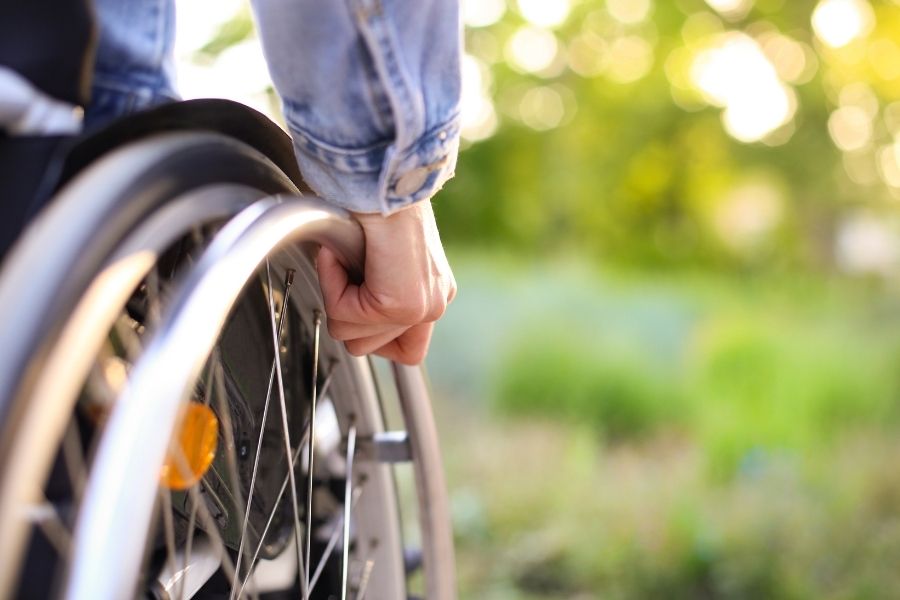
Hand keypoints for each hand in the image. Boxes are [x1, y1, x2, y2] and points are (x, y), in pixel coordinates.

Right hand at [316, 200, 456, 364]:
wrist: (380, 176)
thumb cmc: (373, 201)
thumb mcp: (380, 254)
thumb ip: (374, 289)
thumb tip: (344, 315)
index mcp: (433, 292)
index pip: (406, 351)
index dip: (368, 330)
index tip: (356, 294)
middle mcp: (435, 303)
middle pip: (370, 348)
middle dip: (346, 313)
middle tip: (348, 270)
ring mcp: (422, 307)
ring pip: (353, 340)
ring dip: (337, 296)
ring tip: (346, 259)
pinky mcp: (400, 304)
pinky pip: (344, 317)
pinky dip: (332, 284)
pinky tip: (341, 254)